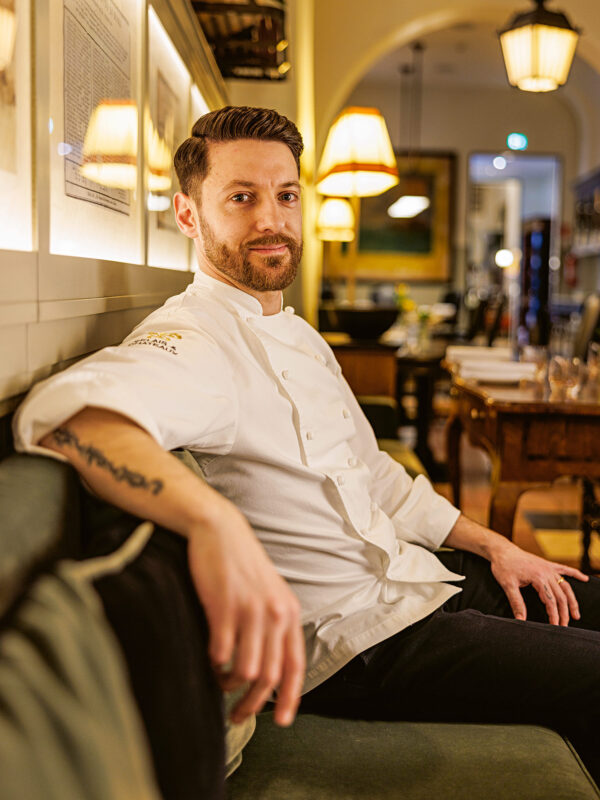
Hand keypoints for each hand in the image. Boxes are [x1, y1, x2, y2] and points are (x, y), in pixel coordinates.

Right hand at [186, 499, 304, 726]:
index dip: (290, 698)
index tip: (281, 721)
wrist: (220, 530)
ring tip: (220, 682)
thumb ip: (274, 625)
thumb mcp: (269, 593)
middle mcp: (275, 613)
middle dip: (253, 704)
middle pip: (269, 675)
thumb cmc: (241, 565)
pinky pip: (221, 653)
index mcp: (289, 612)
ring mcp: (250, 610)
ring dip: (230, 685)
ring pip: (246, 670)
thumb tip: (269, 666)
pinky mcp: (224, 606)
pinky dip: (215, 664)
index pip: (295, 664)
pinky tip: (210, 659)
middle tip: (237, 716)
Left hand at [490, 539, 588, 625]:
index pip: (550, 601)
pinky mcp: (547, 564)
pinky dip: (575, 574)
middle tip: (564, 626)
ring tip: (576, 614)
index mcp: (538, 577)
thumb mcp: (507, 585)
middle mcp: (546, 572)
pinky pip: (565, 569)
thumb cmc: (503, 566)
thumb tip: (520, 619)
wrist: (502, 550)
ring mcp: (548, 568)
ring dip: (572, 600)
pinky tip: (584, 579)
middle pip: (560, 596)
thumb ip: (516, 603)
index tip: (554, 626)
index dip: (554, 615)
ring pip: (565, 586)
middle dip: (564, 612)